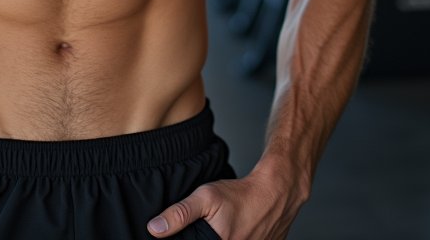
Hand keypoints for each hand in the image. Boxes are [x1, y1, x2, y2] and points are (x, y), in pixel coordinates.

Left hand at [146, 167, 305, 239]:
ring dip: (218, 238)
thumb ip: (179, 214)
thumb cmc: (240, 195)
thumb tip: (154, 229)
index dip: (189, 239)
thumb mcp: (206, 197)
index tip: (194, 232)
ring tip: (220, 227)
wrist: (275, 193)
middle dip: (202, 238)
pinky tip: (231, 230)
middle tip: (207, 226)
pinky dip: (234, 239)